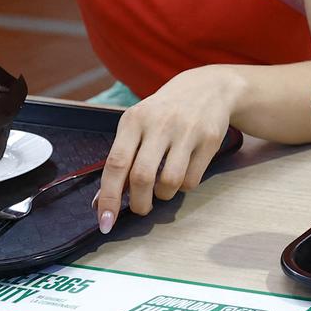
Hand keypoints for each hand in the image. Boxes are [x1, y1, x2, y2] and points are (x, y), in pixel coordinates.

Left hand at [94, 68, 242, 230]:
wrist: (208, 88)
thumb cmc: (163, 113)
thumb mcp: (137, 126)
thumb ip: (120, 160)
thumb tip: (100, 202)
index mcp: (134, 120)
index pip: (116, 164)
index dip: (108, 197)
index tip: (105, 222)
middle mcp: (159, 123)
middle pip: (142, 177)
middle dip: (138, 204)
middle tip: (140, 209)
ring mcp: (187, 131)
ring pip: (169, 182)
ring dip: (163, 196)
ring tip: (163, 188)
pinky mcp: (210, 139)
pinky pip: (192, 180)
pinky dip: (183, 187)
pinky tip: (182, 174)